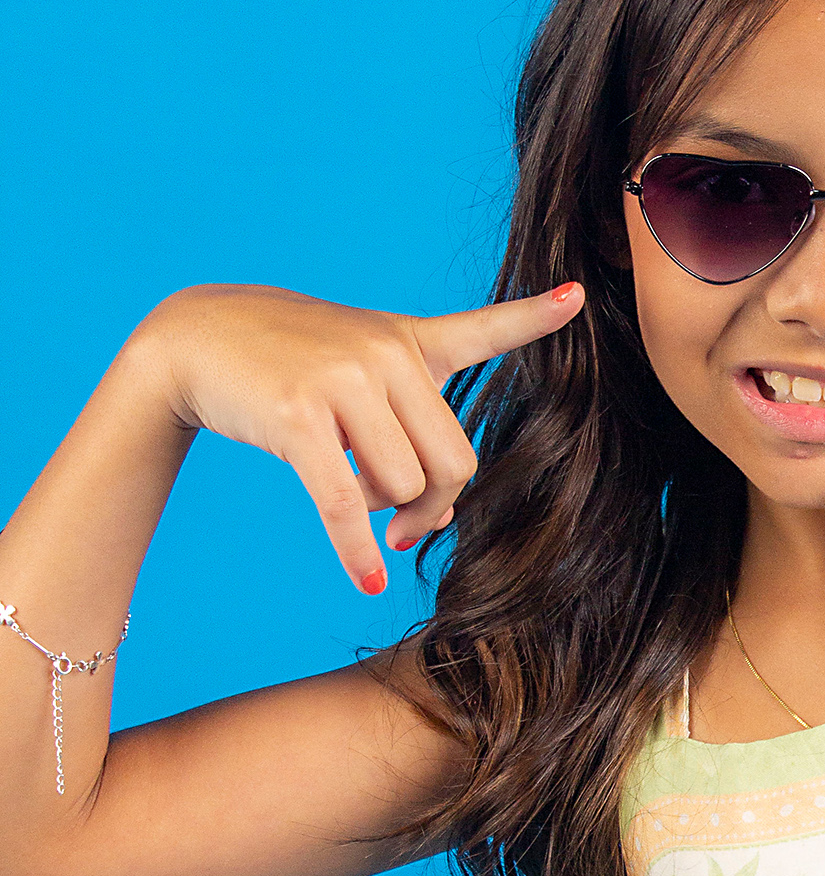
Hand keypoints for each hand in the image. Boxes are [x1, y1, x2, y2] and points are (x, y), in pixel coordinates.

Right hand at [133, 279, 585, 591]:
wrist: (196, 339)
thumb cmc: (287, 367)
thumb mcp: (357, 380)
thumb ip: (411, 438)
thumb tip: (436, 523)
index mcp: (408, 341)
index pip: (483, 330)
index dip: (533, 316)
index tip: (577, 296)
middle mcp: (384, 355)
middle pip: (453, 462)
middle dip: (434, 504)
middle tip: (406, 522)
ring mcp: (342, 383)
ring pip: (403, 487)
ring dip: (381, 513)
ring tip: (351, 496)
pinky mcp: (297, 418)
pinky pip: (345, 502)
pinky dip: (356, 549)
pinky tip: (366, 579)